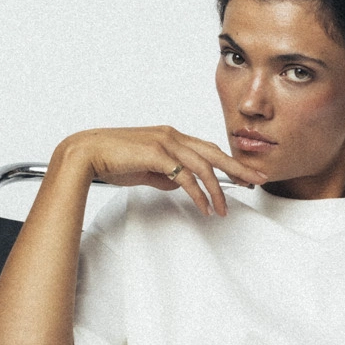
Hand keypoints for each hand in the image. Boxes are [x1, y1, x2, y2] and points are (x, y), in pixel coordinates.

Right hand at [55, 127, 256, 218]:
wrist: (86, 154)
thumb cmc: (112, 161)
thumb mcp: (145, 170)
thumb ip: (165, 175)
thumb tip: (182, 186)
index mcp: (171, 137)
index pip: (207, 149)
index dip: (228, 162)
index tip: (245, 174)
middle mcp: (172, 135)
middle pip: (214, 152)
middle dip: (238, 167)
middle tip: (258, 180)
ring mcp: (165, 142)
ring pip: (203, 165)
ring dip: (217, 189)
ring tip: (224, 209)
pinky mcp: (157, 153)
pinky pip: (186, 176)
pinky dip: (198, 193)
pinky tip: (205, 206)